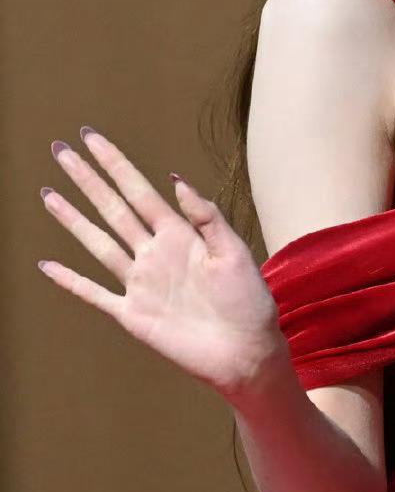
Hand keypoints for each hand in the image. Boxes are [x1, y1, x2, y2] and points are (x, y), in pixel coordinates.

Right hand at [38, 126, 285, 397]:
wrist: (246, 354)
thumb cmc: (249, 303)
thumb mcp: (235, 253)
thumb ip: (207, 217)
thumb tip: (176, 180)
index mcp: (180, 235)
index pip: (139, 191)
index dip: (115, 164)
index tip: (91, 138)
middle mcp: (155, 253)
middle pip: (112, 209)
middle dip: (87, 180)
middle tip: (60, 151)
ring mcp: (141, 283)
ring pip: (98, 244)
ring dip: (73, 220)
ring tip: (48, 194)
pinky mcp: (133, 315)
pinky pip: (95, 294)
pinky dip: (71, 281)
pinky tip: (48, 265)